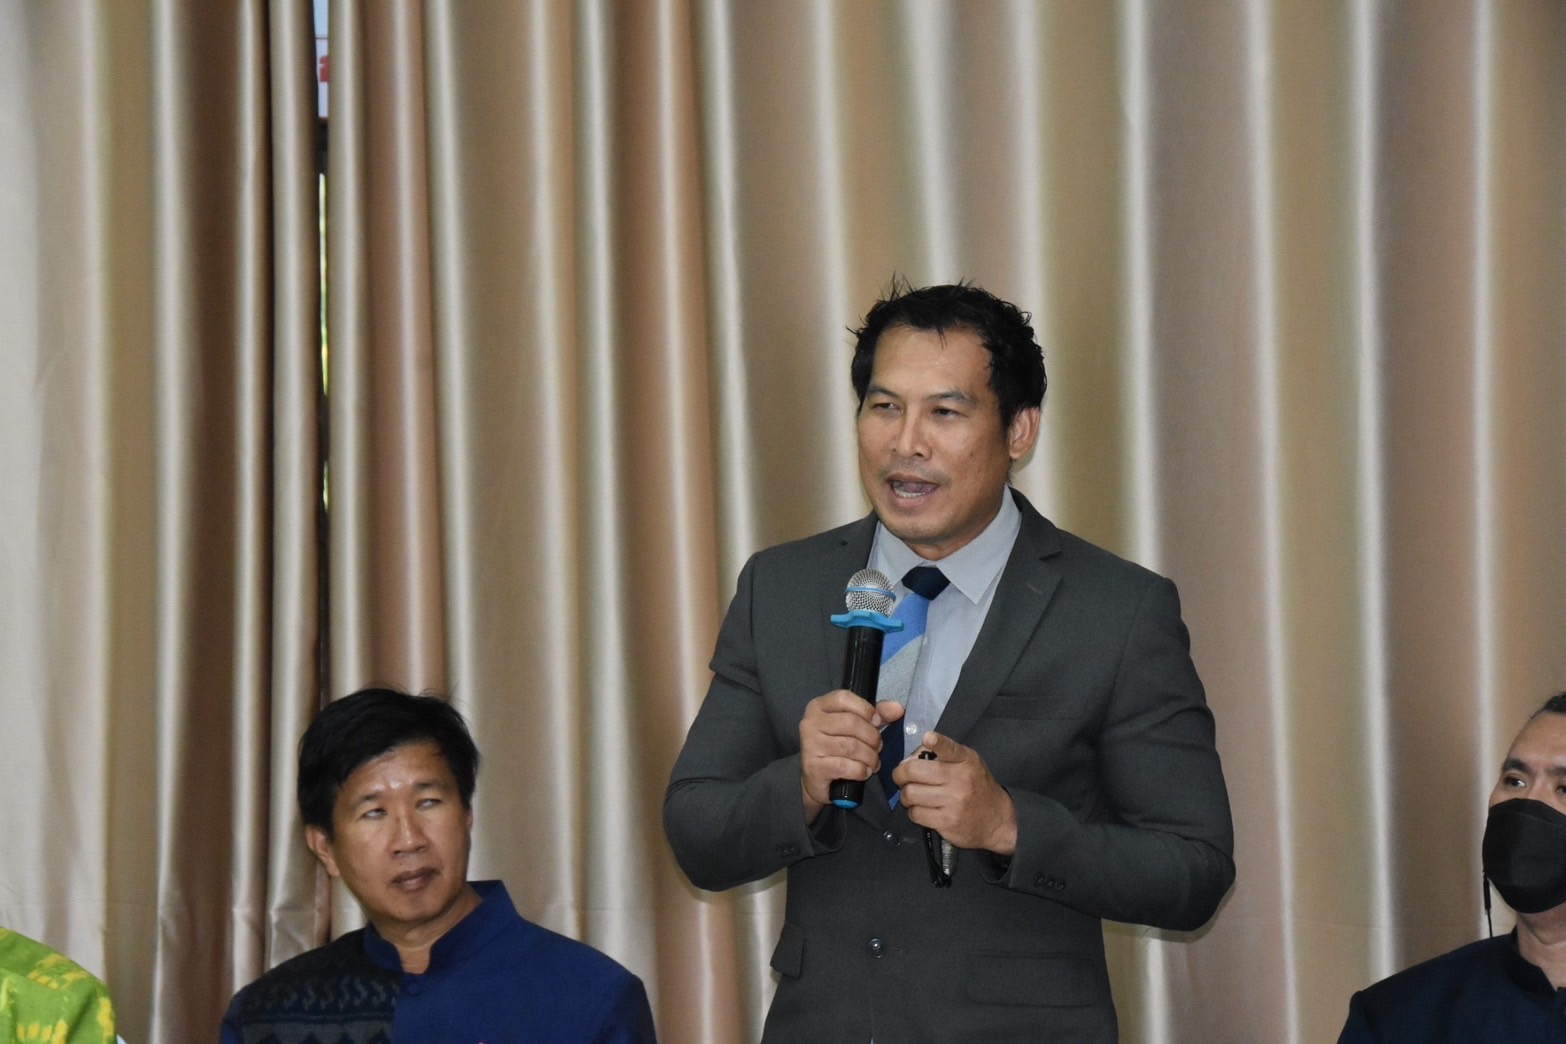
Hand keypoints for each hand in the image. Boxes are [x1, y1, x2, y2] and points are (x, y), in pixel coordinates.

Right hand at [799, 692, 903, 819]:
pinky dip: (861, 770)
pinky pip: (846, 766)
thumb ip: (877, 714)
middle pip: (851, 722)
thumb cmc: (837, 748)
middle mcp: (810, 723)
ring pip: (851, 746)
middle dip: (872, 737)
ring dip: (870, 756)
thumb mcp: (856, 726)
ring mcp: (810, 745)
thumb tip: (897, 708)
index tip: (877, 722)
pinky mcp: (813, 767)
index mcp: (818, 707)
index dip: (866, 709)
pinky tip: (864, 772)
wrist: (818, 780)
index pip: (844, 698)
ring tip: (873, 762)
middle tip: (877, 747)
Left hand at [892, 731, 1016, 855]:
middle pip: (913, 772)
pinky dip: (913, 811)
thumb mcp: (967, 763)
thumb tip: (908, 760)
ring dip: (906, 795)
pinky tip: (922, 809)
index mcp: (965, 761)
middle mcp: (959, 780)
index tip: (928, 737)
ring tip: (913, 794)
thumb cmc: (977, 786)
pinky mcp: (946, 822)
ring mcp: (953, 802)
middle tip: (902, 777)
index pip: (949, 748)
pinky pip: (915, 814)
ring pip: (910, 794)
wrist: (998, 820)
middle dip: (900, 774)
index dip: (937, 742)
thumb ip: (942, 754)